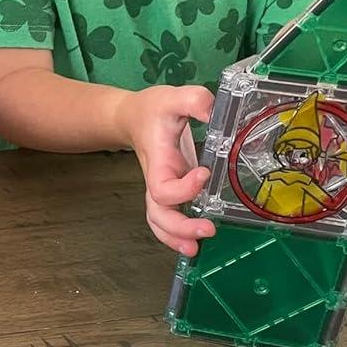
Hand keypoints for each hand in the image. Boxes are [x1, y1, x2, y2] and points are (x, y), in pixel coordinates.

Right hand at [115, 85, 215, 255]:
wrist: (132, 117)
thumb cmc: (152, 110)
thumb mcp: (172, 97)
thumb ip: (194, 100)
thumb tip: (213, 112)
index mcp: (158, 161)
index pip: (163, 186)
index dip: (183, 188)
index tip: (203, 172)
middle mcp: (158, 179)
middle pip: (159, 213)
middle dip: (180, 226)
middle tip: (207, 230)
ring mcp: (162, 188)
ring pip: (159, 221)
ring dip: (175, 237)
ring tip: (195, 249)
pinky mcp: (170, 191)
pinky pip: (167, 219)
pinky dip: (177, 235)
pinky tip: (193, 243)